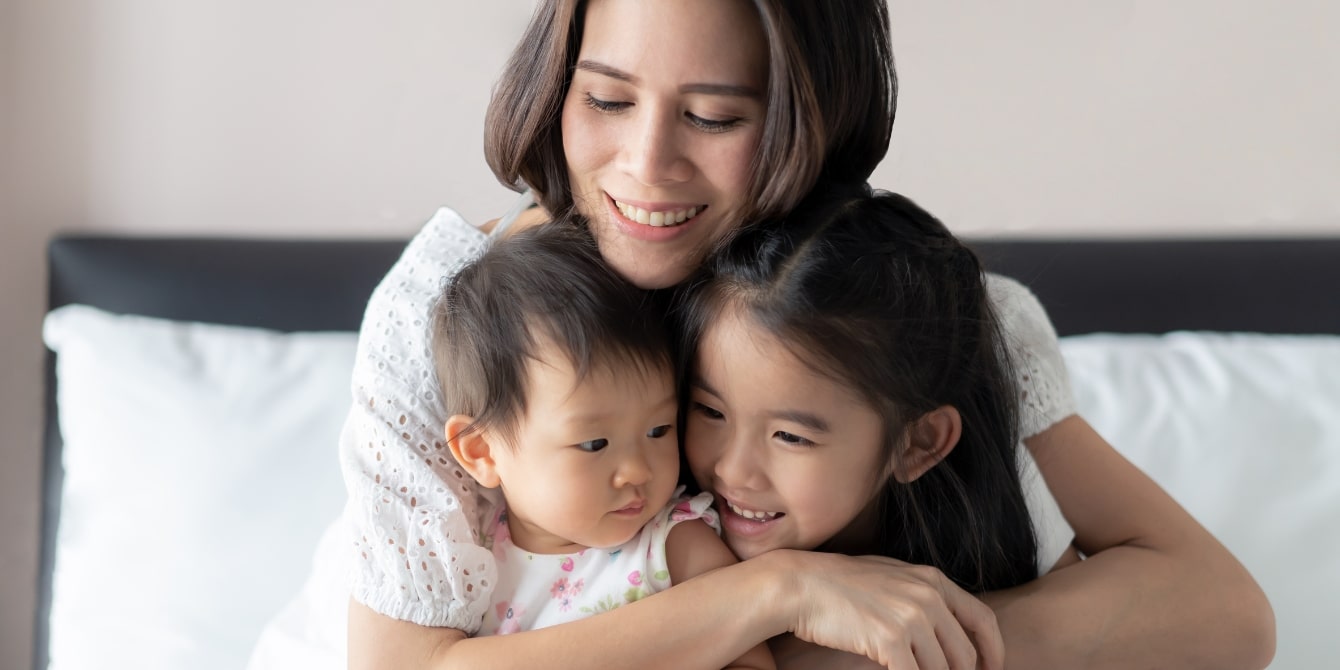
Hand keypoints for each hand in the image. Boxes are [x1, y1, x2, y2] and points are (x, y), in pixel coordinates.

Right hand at [773, 551, 1001, 669]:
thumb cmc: (841, 584)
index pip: (983, 619)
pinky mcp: (890, 639)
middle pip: (964, 654)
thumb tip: (946, 626)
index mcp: (933, 580)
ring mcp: (910, 618)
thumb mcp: (892, 577)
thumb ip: (923, 596)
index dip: (993, 651)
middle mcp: (928, 597)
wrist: (802, 585)